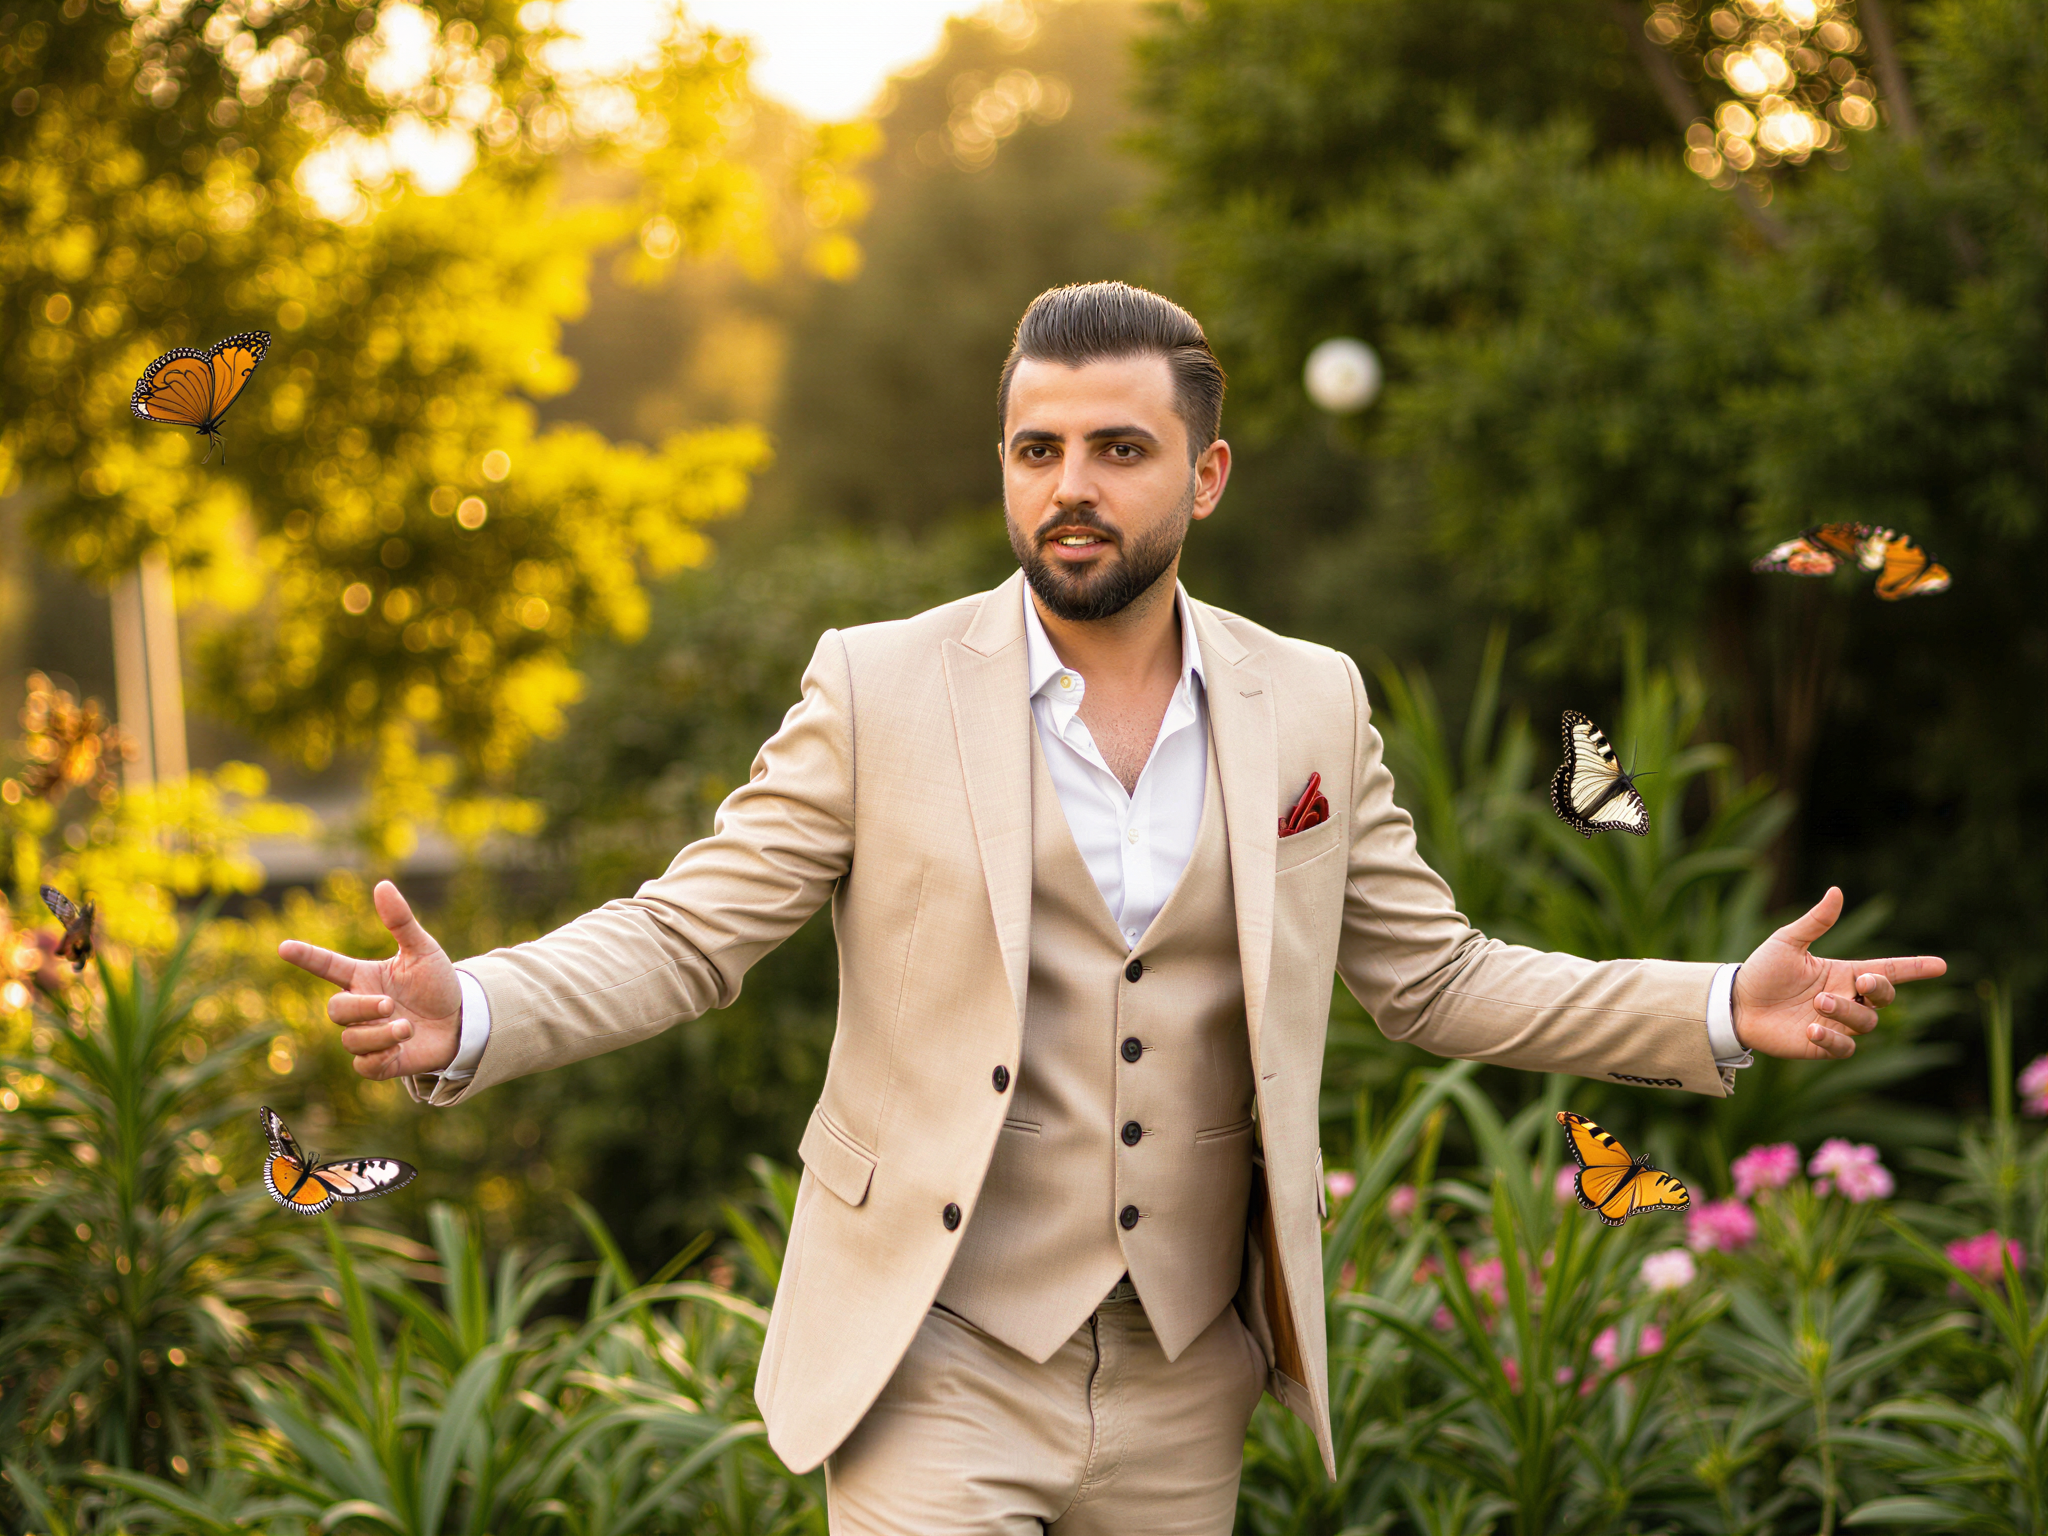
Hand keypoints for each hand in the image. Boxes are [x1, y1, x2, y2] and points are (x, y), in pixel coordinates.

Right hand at [278, 880, 463, 1080]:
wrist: (462, 1020)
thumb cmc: (437, 983)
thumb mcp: (423, 950)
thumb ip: (401, 921)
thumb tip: (382, 884)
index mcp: (364, 976)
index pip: (326, 965)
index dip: (306, 956)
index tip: (284, 946)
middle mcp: (361, 1006)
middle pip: (335, 1010)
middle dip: (360, 1007)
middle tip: (390, 1003)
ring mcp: (368, 1035)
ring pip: (351, 1039)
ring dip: (379, 1033)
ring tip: (407, 1027)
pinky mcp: (380, 1061)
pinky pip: (363, 1066)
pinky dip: (380, 1057)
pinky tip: (401, 1047)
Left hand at [1732, 886, 1946, 1059]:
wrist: (1736, 1002)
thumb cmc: (1763, 971)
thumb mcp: (1787, 942)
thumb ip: (1815, 922)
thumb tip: (1836, 891)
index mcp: (1844, 972)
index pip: (1888, 971)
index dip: (1915, 968)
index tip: (1941, 965)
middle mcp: (1846, 998)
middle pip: (1884, 998)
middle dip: (1881, 989)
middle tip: (1860, 981)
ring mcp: (1836, 1024)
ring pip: (1866, 1022)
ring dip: (1847, 1012)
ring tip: (1818, 1002)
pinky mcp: (1821, 1045)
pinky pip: (1844, 1049)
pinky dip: (1833, 1040)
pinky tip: (1811, 1029)